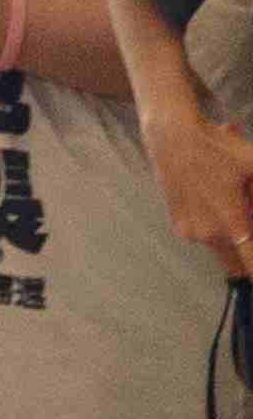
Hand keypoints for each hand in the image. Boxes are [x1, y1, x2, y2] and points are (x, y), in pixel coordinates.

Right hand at [144, 104, 252, 267]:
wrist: (173, 138)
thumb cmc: (219, 149)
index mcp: (232, 223)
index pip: (249, 264)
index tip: (252, 280)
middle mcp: (210, 236)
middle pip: (240, 260)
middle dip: (246, 243)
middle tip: (241, 206)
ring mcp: (192, 233)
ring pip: (225, 246)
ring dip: (233, 233)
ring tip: (230, 195)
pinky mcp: (179, 227)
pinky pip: (207, 236)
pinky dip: (215, 224)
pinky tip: (213, 194)